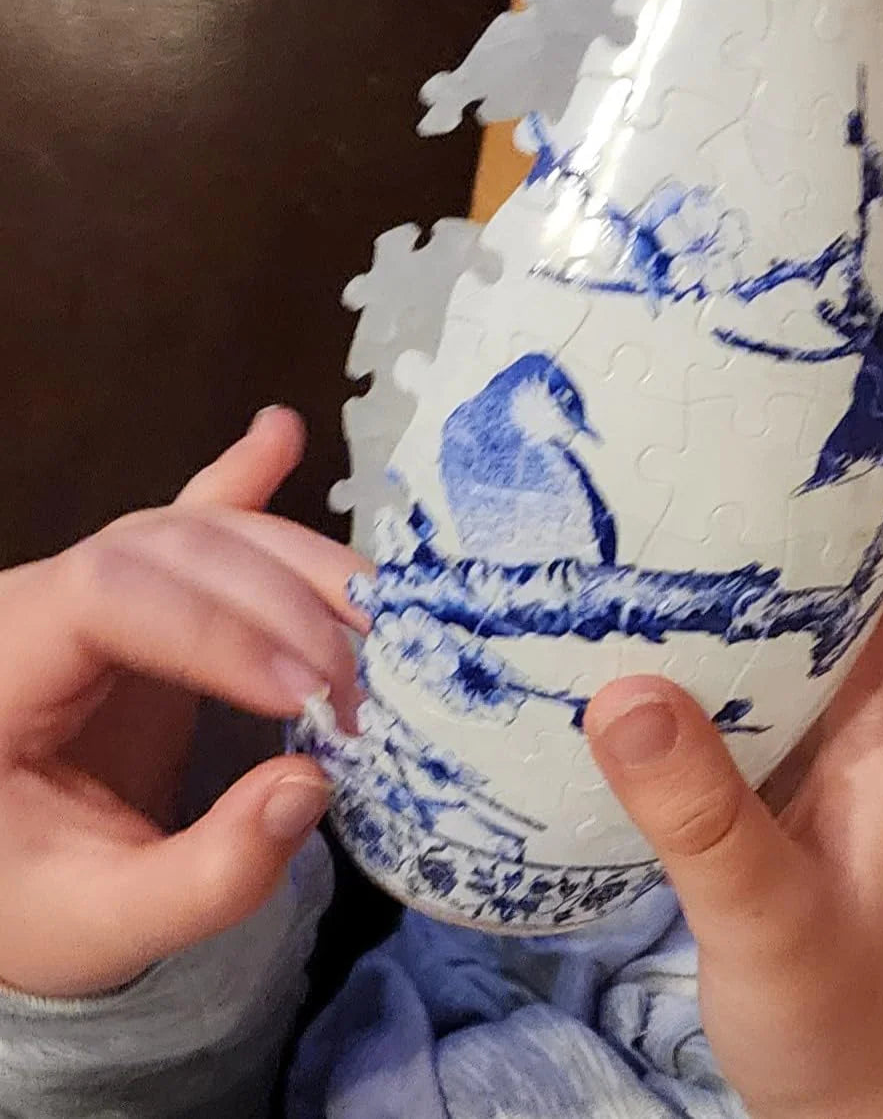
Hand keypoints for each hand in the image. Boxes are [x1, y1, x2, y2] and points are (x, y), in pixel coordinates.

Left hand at [0, 408, 367, 998]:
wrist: (14, 880)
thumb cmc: (37, 901)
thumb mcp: (108, 922)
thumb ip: (208, 874)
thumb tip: (312, 787)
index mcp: (3, 664)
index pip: (107, 596)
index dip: (215, 629)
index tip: (306, 697)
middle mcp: (39, 601)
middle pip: (169, 550)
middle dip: (276, 603)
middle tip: (355, 688)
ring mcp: (87, 585)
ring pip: (199, 531)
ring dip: (293, 562)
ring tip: (372, 612)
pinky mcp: (140, 594)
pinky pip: (191, 522)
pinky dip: (242, 480)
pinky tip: (282, 435)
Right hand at [586, 339, 882, 1118]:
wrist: (849, 1100)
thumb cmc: (837, 1015)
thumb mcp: (767, 919)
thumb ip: (699, 815)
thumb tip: (618, 690)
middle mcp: (879, 686)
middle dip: (855, 425)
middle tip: (771, 334)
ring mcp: (831, 713)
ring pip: (824, 571)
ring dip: (787, 490)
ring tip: (700, 405)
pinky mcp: (780, 743)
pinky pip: (764, 628)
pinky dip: (727, 571)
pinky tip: (651, 547)